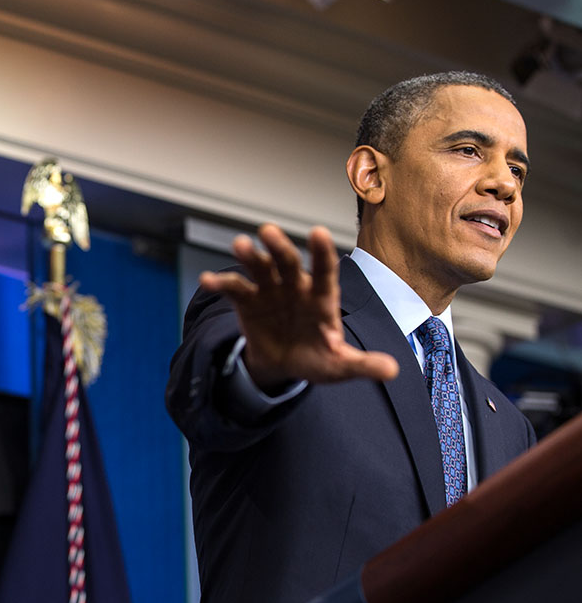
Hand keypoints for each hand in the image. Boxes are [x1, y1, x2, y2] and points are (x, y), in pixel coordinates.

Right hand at [200, 223, 398, 392]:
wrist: (284, 365)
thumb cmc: (317, 359)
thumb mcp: (340, 365)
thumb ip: (362, 364)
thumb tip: (394, 370)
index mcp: (321, 298)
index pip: (325, 271)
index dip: (321, 253)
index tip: (317, 233)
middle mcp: (295, 286)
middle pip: (287, 262)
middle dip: (279, 247)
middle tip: (268, 232)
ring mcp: (270, 290)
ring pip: (260, 267)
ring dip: (249, 256)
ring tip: (239, 245)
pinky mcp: (247, 300)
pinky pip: (234, 289)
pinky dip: (220, 283)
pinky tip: (207, 281)